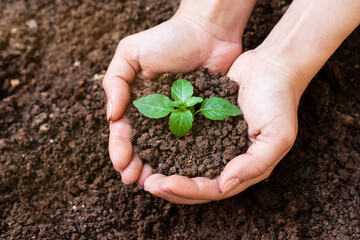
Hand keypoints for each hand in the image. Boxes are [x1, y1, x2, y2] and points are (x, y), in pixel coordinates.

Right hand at [103, 1, 255, 187]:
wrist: (208, 33)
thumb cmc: (168, 39)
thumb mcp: (131, 53)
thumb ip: (115, 82)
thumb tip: (111, 116)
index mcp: (136, 102)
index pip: (123, 130)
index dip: (120, 148)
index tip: (121, 164)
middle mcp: (155, 115)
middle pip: (142, 146)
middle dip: (135, 164)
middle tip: (134, 180)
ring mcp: (178, 120)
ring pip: (164, 150)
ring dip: (156, 168)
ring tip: (152, 184)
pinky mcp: (200, 121)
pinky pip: (190, 143)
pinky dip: (183, 159)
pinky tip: (180, 172)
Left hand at [144, 50, 302, 203]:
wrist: (271, 66)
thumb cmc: (279, 100)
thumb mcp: (278, 136)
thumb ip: (254, 164)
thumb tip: (224, 185)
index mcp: (244, 168)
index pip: (212, 190)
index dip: (188, 190)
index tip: (164, 184)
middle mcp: (227, 160)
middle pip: (196, 184)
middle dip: (171, 187)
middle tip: (147, 183)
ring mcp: (215, 143)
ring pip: (186, 166)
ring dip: (166, 171)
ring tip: (145, 170)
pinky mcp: (205, 125)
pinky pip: (184, 140)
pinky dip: (168, 147)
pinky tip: (151, 144)